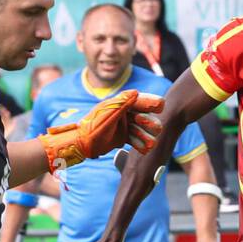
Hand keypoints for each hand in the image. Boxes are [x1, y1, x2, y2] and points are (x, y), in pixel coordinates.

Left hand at [37, 90, 163, 172]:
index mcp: (119, 104)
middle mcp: (122, 113)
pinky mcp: (122, 137)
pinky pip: (135, 139)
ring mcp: (123, 125)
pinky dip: (140, 144)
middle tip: (157, 129)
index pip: (138, 100)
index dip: (150, 102)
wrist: (81, 145)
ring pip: (140, 128)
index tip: (161, 106)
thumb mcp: (108, 115)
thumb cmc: (92, 128)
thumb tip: (136, 92)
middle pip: (142, 115)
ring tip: (152, 143)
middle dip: (149, 122)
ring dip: (146, 135)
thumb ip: (122, 104)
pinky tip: (146, 149)